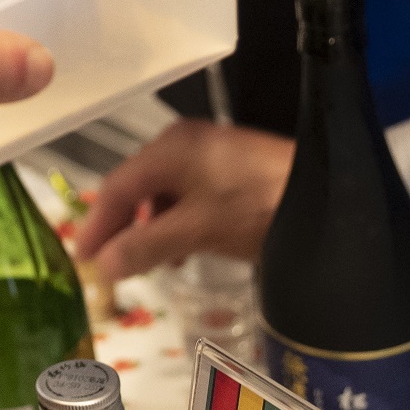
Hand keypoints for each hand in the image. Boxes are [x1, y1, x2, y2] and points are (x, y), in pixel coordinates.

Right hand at [71, 120, 293, 281]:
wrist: (327, 194)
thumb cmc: (257, 206)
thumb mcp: (196, 230)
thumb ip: (145, 247)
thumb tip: (104, 266)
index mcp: (169, 148)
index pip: (116, 187)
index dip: (96, 225)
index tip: (82, 258)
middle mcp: (184, 142)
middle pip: (138, 188)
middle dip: (124, 228)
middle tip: (111, 265)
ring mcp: (211, 153)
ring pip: (165, 193)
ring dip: (152, 229)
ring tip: (150, 264)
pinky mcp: (232, 168)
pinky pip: (190, 195)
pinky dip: (178, 223)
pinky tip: (185, 250)